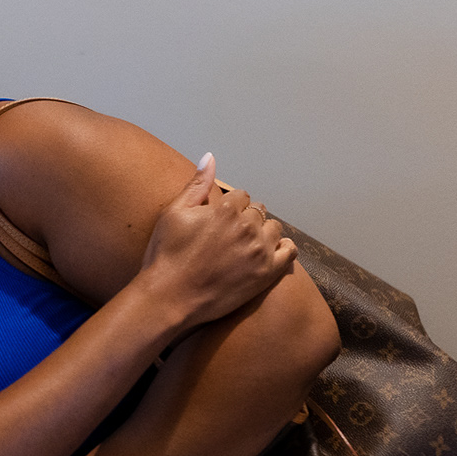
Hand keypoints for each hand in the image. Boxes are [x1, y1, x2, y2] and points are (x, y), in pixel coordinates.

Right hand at [137, 155, 296, 329]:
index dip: (231, 207)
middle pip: (258, 211)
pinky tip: (269, 253)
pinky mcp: (267, 274)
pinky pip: (290, 251)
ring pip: (274, 228)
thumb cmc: (166, 255)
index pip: (241, 196)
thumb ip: (197, 184)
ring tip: (246, 246)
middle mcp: (247, 227)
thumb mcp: (174, 213)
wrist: (169, 298)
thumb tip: (210, 157)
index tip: (220, 221)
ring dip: (263, 233)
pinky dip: (283, 249)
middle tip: (230, 237)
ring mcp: (260, 251)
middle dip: (246, 219)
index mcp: (225, 209)